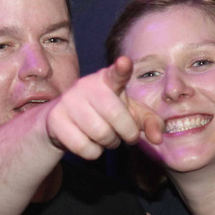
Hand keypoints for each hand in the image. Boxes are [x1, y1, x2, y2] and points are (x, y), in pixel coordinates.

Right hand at [45, 57, 163, 159]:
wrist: (64, 121)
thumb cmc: (104, 114)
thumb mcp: (130, 114)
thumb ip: (149, 122)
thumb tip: (159, 138)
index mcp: (107, 79)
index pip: (116, 74)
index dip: (121, 69)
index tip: (125, 63)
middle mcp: (86, 85)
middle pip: (116, 116)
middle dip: (127, 133)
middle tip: (124, 134)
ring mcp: (69, 101)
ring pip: (101, 134)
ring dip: (109, 143)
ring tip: (104, 136)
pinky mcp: (55, 120)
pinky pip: (84, 147)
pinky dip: (92, 152)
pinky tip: (88, 141)